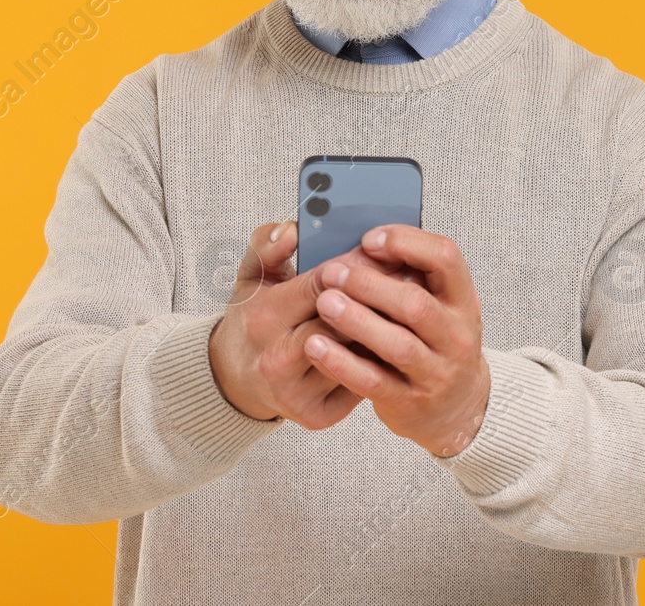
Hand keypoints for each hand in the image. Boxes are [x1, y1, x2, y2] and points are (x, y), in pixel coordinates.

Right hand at [207, 220, 398, 428]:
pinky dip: (378, 361)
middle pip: (343, 321)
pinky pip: (359, 383)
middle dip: (376, 296)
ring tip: (409, 306)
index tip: (381, 252)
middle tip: (409, 275)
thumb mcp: (250, 277)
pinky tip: (394, 340)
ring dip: (384, 328)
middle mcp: (277, 359)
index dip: (355, 267)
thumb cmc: (252, 320)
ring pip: (355, 354)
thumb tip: (294, 228)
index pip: (320, 286)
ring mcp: (297, 392)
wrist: (235, 379)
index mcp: (262, 318)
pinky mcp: (316, 415)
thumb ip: (268, 245)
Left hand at [304, 225, 490, 457]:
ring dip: (357, 321)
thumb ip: (410, 277)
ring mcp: (435, 373)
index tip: (369, 239)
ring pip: (397, 345)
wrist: (457, 408)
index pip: (445, 258)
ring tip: (324, 303)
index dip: (407, 242)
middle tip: (333, 272)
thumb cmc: (436, 344)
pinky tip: (317, 346)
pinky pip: (373, 382)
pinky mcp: (409, 402)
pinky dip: (343, 364)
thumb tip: (362, 244)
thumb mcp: (440, 307)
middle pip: (416, 304)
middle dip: (371, 285)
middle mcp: (456, 336)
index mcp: (462, 301)